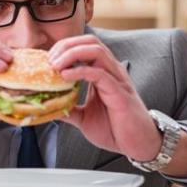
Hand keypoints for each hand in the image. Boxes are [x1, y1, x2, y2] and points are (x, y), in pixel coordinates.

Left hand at [49, 34, 161, 161]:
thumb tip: (49, 107)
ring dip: (72, 53)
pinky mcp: (119, 92)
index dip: (64, 47)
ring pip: (96, 51)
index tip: (47, 60)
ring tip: (55, 65)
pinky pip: (100, 73)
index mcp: (103, 72)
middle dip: (66, 45)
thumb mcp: (84, 118)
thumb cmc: (116, 129)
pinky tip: (66, 76)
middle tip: (49, 60)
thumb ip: (69, 109)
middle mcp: (111, 70)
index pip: (84, 46)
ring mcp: (116, 79)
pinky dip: (80, 71)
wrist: (138, 145)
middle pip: (89, 41)